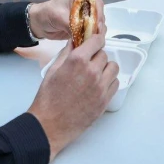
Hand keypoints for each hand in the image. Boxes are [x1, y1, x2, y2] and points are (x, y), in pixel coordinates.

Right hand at [28, 29, 118, 159]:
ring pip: (113, 68)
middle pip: (104, 54)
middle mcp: (92, 71)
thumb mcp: (53, 69)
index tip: (95, 41)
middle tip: (88, 63)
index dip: (96, 39)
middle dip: (96, 56)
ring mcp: (100, 87)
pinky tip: (99, 85)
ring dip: (105, 68)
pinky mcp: (105, 100)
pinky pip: (115, 83)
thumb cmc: (48, 98)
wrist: (50, 124)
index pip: (97, 41)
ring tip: (95, 74)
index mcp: (78, 60)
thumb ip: (67, 52)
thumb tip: (75, 40)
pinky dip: (109, 81)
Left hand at [29, 0, 106, 40]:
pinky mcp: (84, 26)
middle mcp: (87, 4)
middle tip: (94, 37)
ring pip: (98, 24)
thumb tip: (83, 34)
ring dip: (95, 33)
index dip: (98, 15)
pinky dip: (91, 38)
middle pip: (100, 15)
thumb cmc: (47, 14)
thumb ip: (71, 24)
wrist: (38, 24)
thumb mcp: (58, 16)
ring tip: (90, 41)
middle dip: (98, 26)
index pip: (97, 3)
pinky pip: (92, 32)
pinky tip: (87, 43)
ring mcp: (86, 16)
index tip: (97, 27)